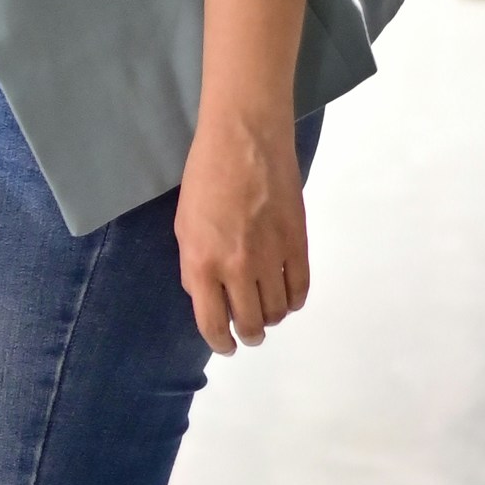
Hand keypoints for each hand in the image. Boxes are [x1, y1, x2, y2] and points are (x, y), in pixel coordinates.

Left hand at [176, 96, 308, 356]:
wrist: (245, 139)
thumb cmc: (205, 176)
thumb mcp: (183, 225)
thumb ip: (194, 267)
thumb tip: (207, 297)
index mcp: (202, 263)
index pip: (213, 323)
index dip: (220, 342)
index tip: (225, 345)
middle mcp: (237, 268)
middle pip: (251, 323)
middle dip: (248, 335)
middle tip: (247, 333)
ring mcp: (271, 257)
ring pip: (278, 311)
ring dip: (271, 318)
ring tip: (265, 311)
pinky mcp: (298, 244)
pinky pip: (300, 289)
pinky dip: (294, 300)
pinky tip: (286, 297)